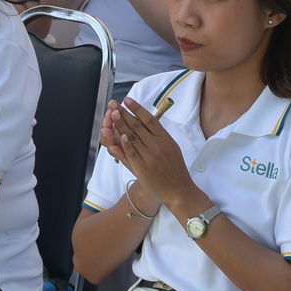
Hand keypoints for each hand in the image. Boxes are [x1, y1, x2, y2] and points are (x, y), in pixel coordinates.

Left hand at [102, 98, 197, 216]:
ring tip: (112, 114)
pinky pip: (132, 155)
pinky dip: (125, 145)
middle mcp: (157, 145)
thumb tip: (146, 121)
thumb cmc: (175, 168)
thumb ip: (159, 135)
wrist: (179, 190)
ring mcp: (150, 157)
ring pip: (132, 138)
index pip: (149, 119)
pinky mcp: (143, 169)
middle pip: (138, 126)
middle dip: (124, 113)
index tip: (127, 100)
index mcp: (165, 138)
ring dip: (121, 125)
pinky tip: (119, 136)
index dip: (137, 109)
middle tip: (114, 104)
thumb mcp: (171, 147)